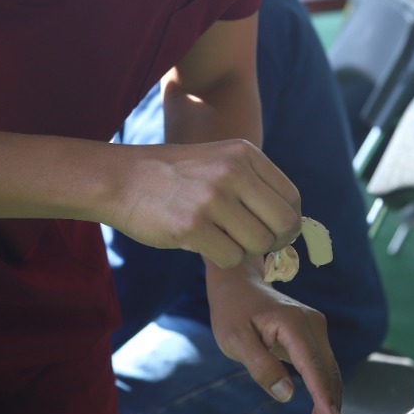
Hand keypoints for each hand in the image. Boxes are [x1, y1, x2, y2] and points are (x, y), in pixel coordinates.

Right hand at [109, 139, 301, 268]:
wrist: (121, 178)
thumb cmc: (175, 176)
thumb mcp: (219, 161)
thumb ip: (254, 184)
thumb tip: (291, 225)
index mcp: (244, 154)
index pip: (292, 198)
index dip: (290, 223)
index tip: (276, 234)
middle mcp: (232, 172)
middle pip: (284, 224)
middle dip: (277, 243)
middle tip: (257, 246)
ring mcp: (212, 199)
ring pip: (259, 244)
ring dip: (245, 251)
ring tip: (222, 239)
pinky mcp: (192, 226)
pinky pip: (231, 258)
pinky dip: (222, 258)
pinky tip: (203, 243)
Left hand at [207, 263, 342, 413]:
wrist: (238, 283)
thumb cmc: (233, 311)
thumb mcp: (235, 340)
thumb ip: (260, 365)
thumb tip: (287, 393)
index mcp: (293, 323)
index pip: (313, 365)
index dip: (323, 395)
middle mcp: (312, 324)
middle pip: (327, 373)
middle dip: (329, 410)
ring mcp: (315, 329)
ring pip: (329, 373)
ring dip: (329, 405)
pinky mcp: (313, 336)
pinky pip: (322, 367)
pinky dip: (324, 392)